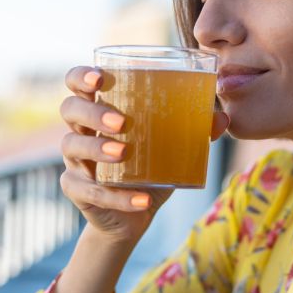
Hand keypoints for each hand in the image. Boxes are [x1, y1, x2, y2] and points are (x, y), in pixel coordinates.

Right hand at [59, 65, 229, 243]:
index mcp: (100, 110)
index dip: (81, 76)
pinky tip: (141, 199)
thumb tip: (223, 118)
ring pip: (72, 146)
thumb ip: (193, 130)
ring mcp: (76, 161)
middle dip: (92, 112)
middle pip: (70, 109)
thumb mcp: (170, 148)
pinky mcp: (77, 190)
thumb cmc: (149, 168)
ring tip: (123, 153)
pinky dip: (117, 196)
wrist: (132, 216)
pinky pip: (89, 191)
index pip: (77, 83)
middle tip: (120, 122)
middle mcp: (81, 131)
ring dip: (97, 147)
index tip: (99, 78)